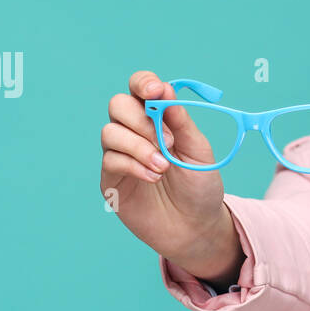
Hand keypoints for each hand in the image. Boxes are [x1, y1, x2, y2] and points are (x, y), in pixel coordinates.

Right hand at [100, 71, 239, 278]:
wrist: (196, 227)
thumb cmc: (199, 187)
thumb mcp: (199, 151)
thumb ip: (182, 122)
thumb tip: (165, 93)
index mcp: (158, 119)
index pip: (140, 88)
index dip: (143, 83)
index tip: (156, 92)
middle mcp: (134, 133)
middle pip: (118, 105)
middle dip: (140, 119)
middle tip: (166, 140)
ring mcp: (120, 155)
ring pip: (110, 132)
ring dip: (139, 146)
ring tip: (164, 167)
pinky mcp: (112, 179)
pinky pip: (111, 160)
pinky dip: (134, 165)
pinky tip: (154, 178)